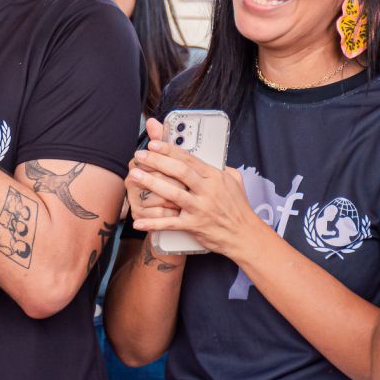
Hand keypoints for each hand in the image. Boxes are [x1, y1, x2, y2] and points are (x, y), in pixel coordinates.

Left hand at [128, 134, 260, 257]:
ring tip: (134, 175)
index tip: (153, 143)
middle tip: (139, 155)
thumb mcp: (235, 181)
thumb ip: (221, 166)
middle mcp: (207, 190)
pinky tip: (138, 222)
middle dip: (156, 161)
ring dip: (151, 183)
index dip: (169, 149)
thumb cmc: (239, 208)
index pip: (188, 158)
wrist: (245, 236)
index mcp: (215, 176)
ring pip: (172, 193)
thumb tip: (211, 154)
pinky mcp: (195, 226)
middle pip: (179, 171)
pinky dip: (153, 224)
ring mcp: (200, 208)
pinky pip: (171, 224)